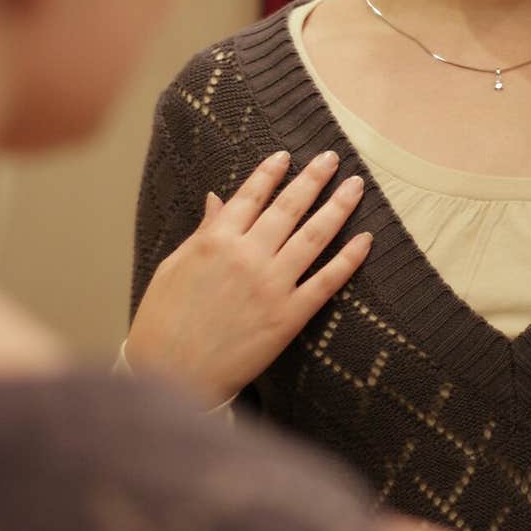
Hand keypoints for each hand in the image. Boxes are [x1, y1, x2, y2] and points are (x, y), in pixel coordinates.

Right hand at [126, 149, 370, 405]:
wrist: (171, 374)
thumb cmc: (164, 321)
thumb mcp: (174, 267)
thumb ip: (203, 232)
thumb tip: (218, 199)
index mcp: (216, 240)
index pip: (251, 195)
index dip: (271, 173)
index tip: (287, 156)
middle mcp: (248, 256)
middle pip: (289, 207)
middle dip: (314, 178)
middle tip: (332, 158)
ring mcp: (272, 285)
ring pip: (315, 235)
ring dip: (339, 206)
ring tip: (357, 186)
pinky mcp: (289, 316)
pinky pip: (327, 281)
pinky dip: (349, 259)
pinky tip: (366, 239)